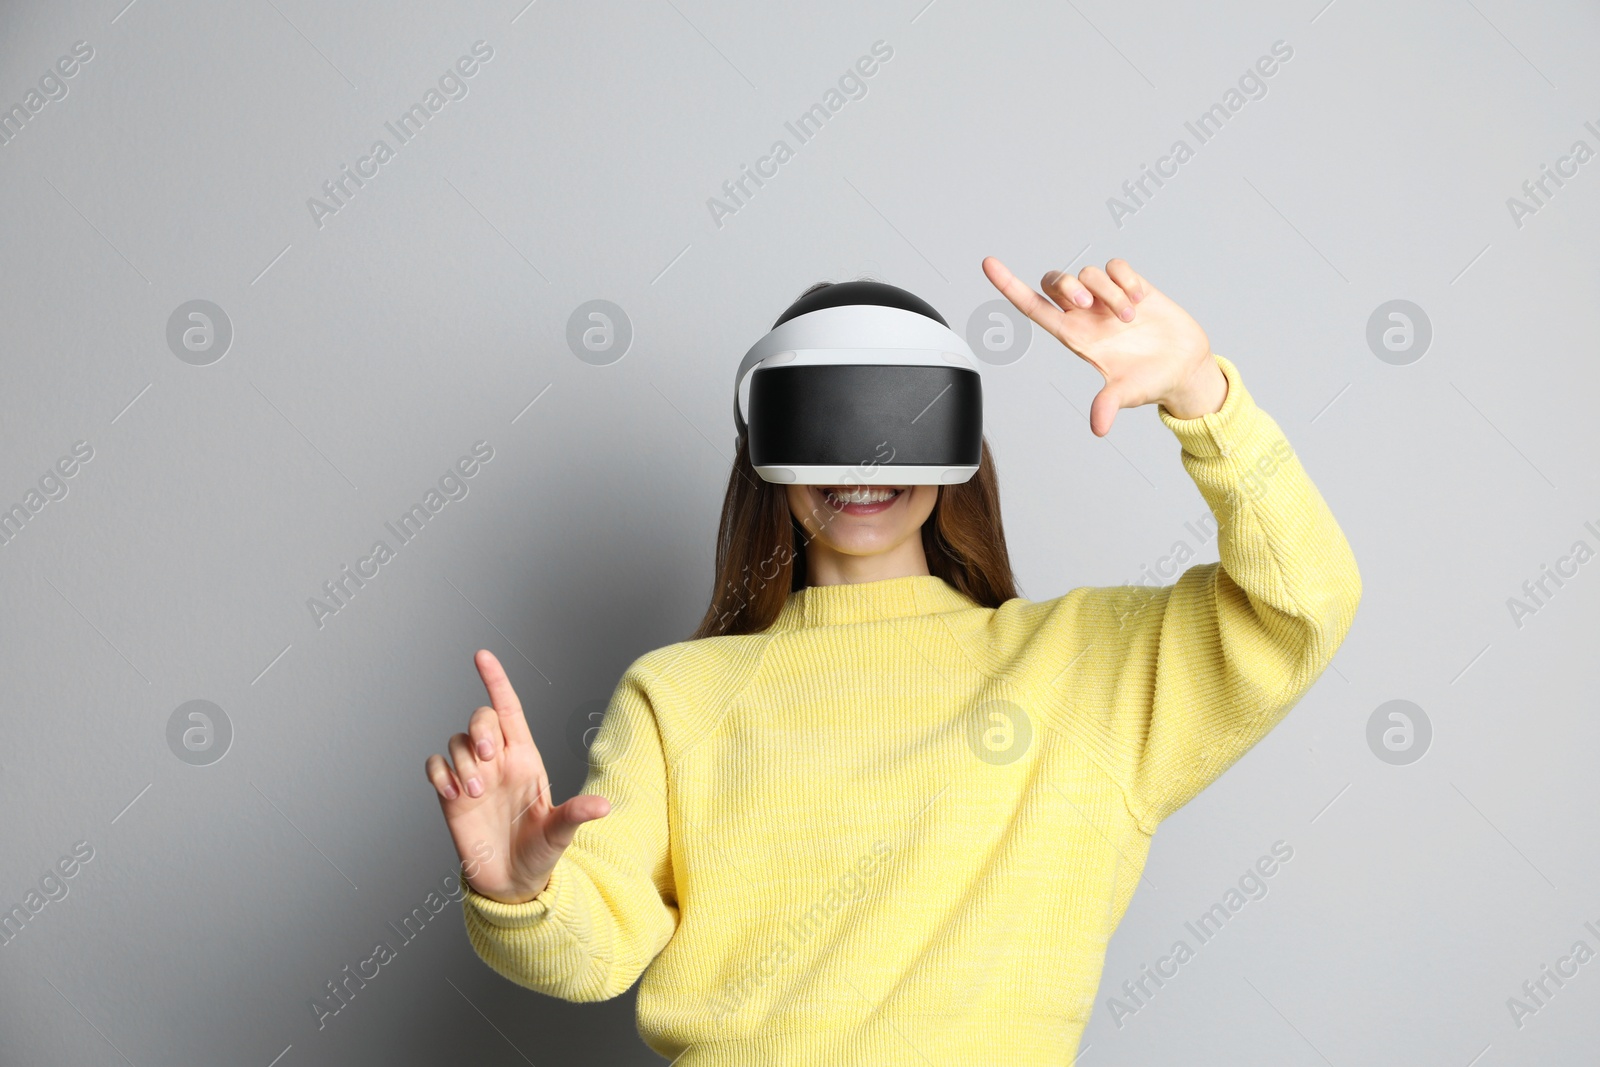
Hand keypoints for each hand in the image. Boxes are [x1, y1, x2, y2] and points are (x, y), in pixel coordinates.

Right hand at [425, 649, 612, 903]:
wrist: (510, 882)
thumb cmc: (539, 853)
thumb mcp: (560, 835)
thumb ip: (577, 815)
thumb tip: (604, 806)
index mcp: (526, 759)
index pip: (510, 709)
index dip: (496, 680)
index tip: (482, 656)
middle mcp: (498, 761)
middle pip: (481, 719)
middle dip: (480, 730)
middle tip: (487, 761)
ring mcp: (473, 776)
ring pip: (456, 742)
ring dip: (461, 762)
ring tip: (472, 794)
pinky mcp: (450, 794)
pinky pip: (435, 766)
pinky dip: (438, 773)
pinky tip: (451, 795)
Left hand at [982, 256, 1223, 435]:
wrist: (1185, 368)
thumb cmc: (1151, 382)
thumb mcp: (1127, 394)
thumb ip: (1109, 404)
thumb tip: (1099, 427)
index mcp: (1075, 337)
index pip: (1032, 308)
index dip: (1008, 286)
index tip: (987, 264)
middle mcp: (1086, 316)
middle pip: (1055, 282)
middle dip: (1065, 285)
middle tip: (1086, 304)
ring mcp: (1108, 300)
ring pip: (1089, 272)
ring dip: (1108, 292)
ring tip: (1129, 317)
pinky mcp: (1132, 286)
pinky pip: (1116, 266)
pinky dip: (1126, 279)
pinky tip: (1140, 300)